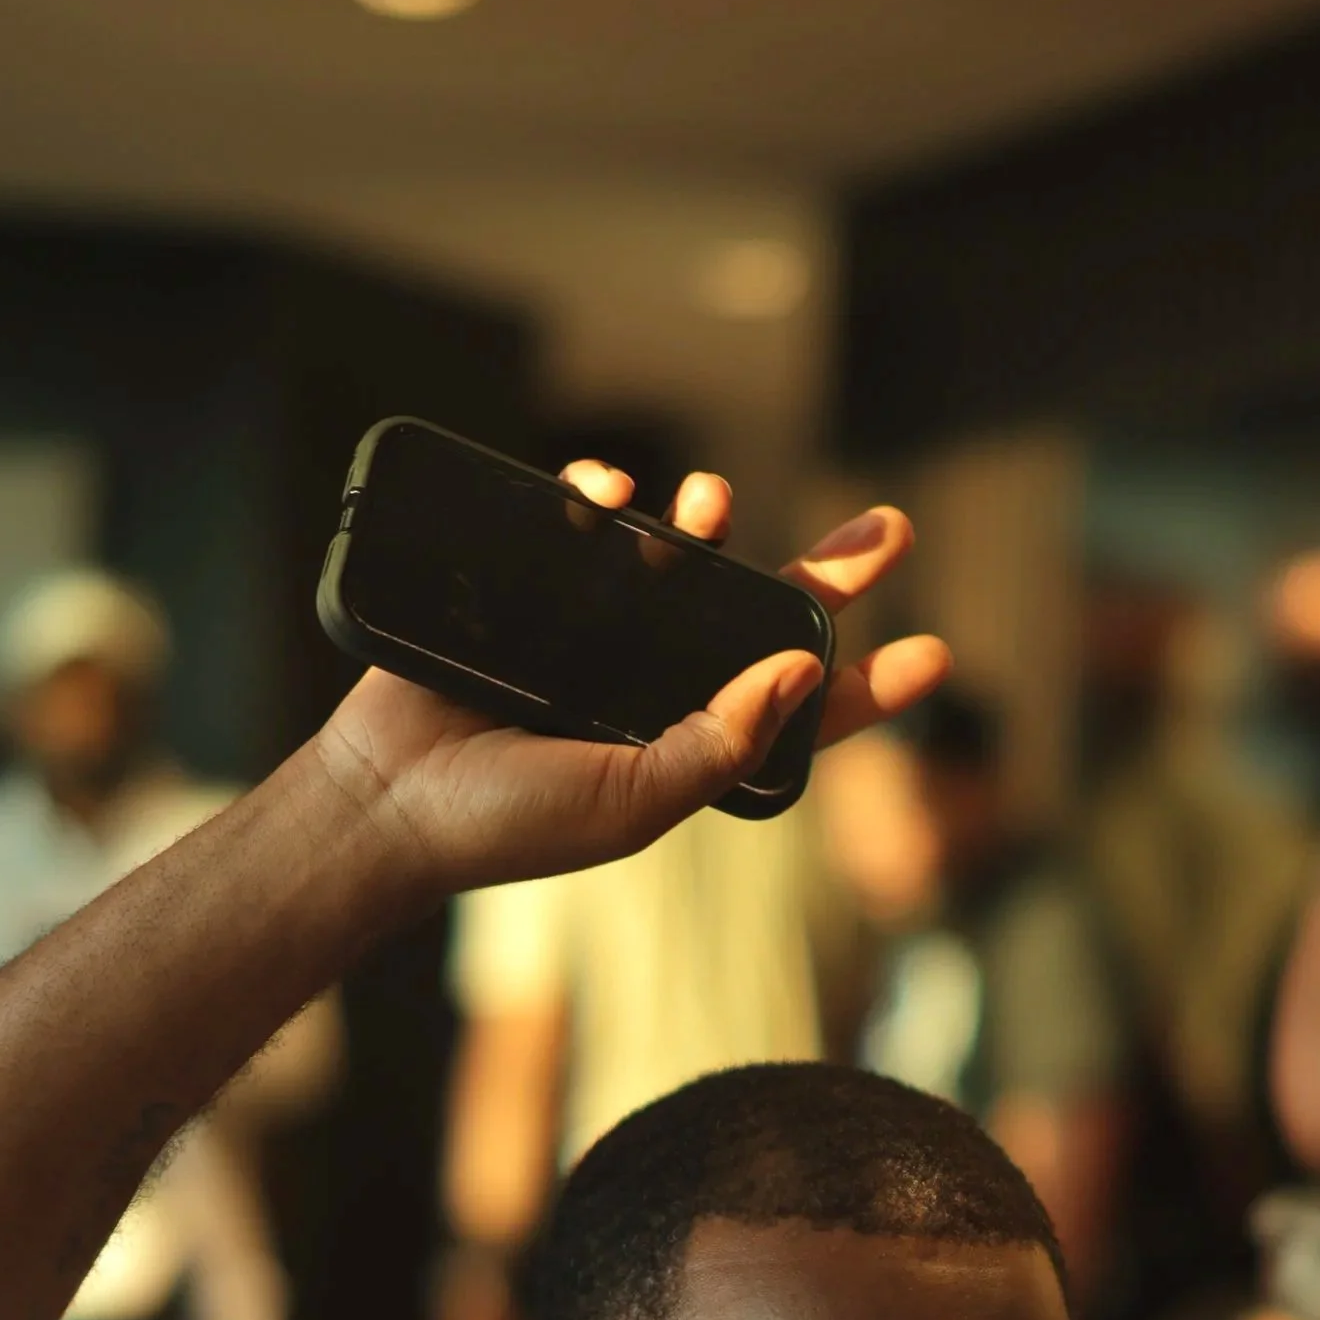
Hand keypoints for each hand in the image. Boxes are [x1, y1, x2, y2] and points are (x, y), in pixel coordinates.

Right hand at [318, 466, 951, 902]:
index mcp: (692, 751)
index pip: (796, 713)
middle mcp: (657, 692)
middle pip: (761, 620)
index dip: (865, 688)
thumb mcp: (633, 801)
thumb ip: (716, 743)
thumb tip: (800, 674)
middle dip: (826, 575)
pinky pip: (584, 538)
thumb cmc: (510, 826)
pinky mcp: (533, 599)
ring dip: (711, 528)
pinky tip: (615, 494)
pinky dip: (604, 505)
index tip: (933, 654)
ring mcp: (596, 643)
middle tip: (889, 531)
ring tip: (716, 498)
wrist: (386, 802)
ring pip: (680, 570)